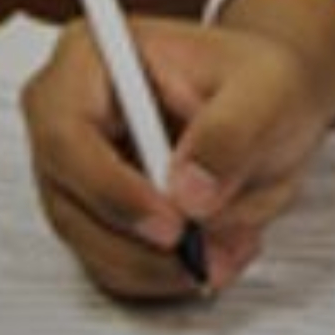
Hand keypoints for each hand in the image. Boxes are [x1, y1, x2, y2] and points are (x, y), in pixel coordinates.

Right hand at [21, 0, 334, 301]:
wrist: (267, 106)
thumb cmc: (258, 81)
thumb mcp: (267, 91)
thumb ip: (230, 134)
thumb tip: (189, 195)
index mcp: (89, 60)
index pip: (67, 135)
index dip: (111, 189)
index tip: (173, 225)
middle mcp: (66, 118)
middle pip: (70, 203)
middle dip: (142, 246)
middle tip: (209, 259)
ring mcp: (75, 174)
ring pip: (91, 245)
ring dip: (159, 267)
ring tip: (229, 254)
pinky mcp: (94, 216)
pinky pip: (112, 264)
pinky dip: (163, 274)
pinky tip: (215, 255)